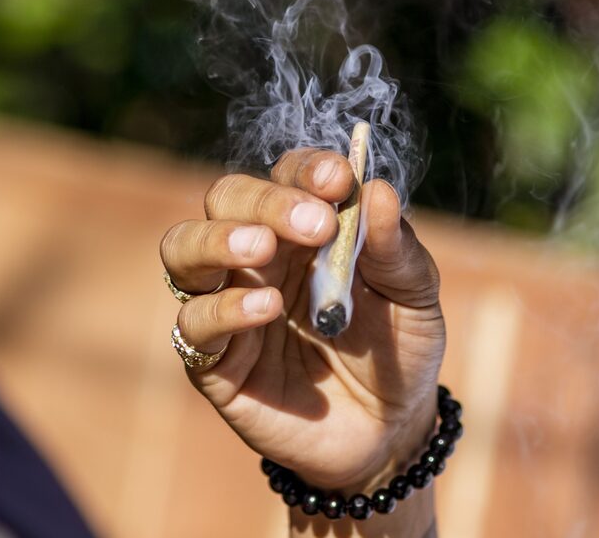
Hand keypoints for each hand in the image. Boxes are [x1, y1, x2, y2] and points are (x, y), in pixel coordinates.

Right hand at [160, 148, 445, 496]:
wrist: (391, 429)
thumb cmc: (400, 351)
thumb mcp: (414, 297)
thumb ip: (396, 249)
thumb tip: (377, 187)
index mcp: (307, 230)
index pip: (287, 175)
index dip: (306, 170)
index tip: (339, 180)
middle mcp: (262, 258)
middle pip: (227, 199)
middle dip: (264, 201)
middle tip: (314, 225)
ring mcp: (232, 306)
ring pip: (183, 249)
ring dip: (217, 239)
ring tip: (260, 248)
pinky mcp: (217, 361)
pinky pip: (195, 324)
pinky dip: (223, 310)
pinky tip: (268, 311)